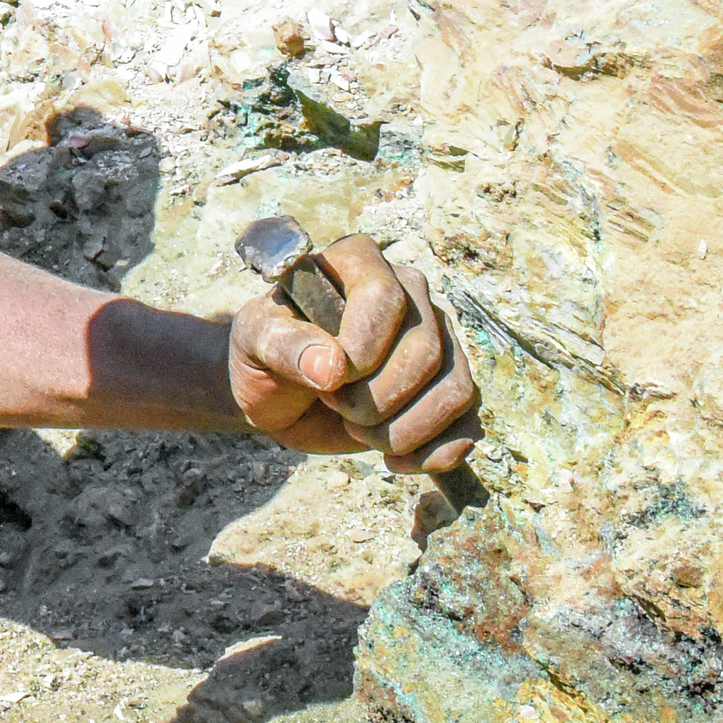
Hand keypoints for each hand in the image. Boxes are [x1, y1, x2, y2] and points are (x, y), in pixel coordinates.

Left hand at [227, 236, 476, 473]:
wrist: (279, 395)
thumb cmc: (264, 356)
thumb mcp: (253, 342)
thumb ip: (283, 345)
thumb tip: (330, 366)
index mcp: (360, 263)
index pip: (384, 298)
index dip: (362, 349)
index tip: (329, 381)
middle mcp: (410, 293)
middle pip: (426, 352)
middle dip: (377, 400)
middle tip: (338, 408)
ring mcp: (438, 340)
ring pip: (455, 389)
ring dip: (404, 430)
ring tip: (360, 432)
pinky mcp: (447, 386)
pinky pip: (469, 423)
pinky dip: (436, 453)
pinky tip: (394, 460)